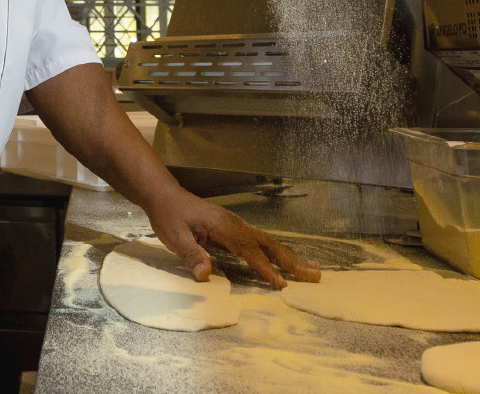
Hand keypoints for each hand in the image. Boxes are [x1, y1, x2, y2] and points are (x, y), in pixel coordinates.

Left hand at [145, 189, 320, 287]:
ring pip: (267, 242)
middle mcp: (234, 224)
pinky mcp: (232, 228)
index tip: (281, 283)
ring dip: (289, 256)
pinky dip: (276, 252)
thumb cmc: (168, 215)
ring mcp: (235, 225)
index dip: (265, 268)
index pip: (249, 250)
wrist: (164, 195)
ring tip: (312, 269)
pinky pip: (259, 242)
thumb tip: (205, 275)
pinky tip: (285, 260)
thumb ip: (191, 255)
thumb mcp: (174, 237)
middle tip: (315, 275)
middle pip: (268, 244)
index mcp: (223, 226)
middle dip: (292, 261)